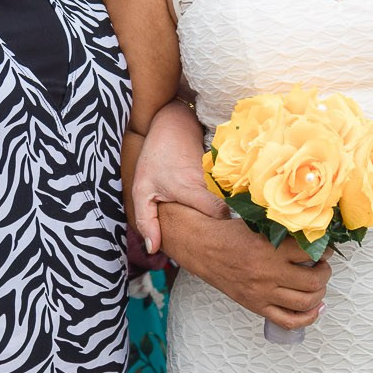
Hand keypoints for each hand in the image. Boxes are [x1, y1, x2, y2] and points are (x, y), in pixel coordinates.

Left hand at [133, 103, 226, 252]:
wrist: (174, 123)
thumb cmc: (155, 158)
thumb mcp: (142, 190)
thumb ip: (146, 220)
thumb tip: (153, 249)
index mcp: (190, 189)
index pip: (218, 213)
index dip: (222, 229)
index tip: (218, 242)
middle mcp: (209, 184)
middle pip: (228, 213)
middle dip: (224, 230)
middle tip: (218, 245)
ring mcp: (220, 176)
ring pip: (230, 203)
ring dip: (225, 219)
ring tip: (219, 233)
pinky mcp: (224, 172)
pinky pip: (228, 194)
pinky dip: (225, 205)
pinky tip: (220, 216)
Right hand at [161, 204, 330, 329]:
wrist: (203, 248)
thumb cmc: (229, 234)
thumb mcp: (258, 224)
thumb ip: (282, 231)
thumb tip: (311, 236)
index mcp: (270, 248)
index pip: (311, 253)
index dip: (324, 251)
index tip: (324, 250)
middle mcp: (268, 272)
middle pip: (314, 281)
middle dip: (325, 274)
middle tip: (323, 267)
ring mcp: (263, 292)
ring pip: (305, 302)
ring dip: (320, 293)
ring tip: (318, 285)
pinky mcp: (256, 306)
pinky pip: (289, 320)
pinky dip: (307, 317)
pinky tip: (315, 308)